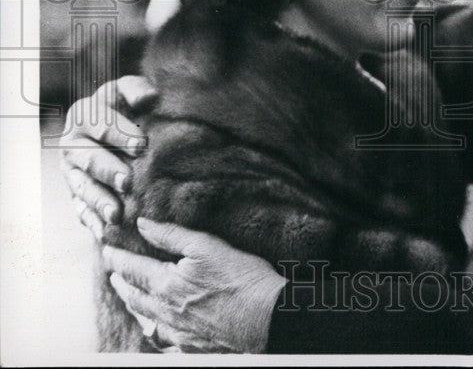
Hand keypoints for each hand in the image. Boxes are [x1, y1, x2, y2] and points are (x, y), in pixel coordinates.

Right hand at [59, 76, 156, 239]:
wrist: (115, 130)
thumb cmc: (127, 107)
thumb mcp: (127, 91)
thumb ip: (135, 89)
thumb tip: (148, 97)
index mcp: (84, 115)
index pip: (102, 124)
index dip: (121, 134)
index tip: (141, 145)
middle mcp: (73, 144)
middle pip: (90, 159)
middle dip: (108, 170)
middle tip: (127, 180)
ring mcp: (72, 172)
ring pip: (83, 189)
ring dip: (99, 201)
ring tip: (116, 214)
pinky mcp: (76, 195)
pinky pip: (81, 211)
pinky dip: (93, 223)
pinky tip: (106, 233)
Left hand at [103, 218, 286, 352]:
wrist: (266, 319)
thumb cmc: (241, 279)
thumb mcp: (208, 246)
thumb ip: (172, 236)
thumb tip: (143, 225)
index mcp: (167, 284)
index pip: (133, 269)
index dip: (118, 259)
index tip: (107, 251)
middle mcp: (166, 312)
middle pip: (134, 297)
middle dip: (122, 283)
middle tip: (113, 274)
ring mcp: (178, 333)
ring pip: (146, 320)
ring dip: (134, 307)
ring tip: (131, 298)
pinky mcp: (192, 347)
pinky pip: (163, 340)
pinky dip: (154, 331)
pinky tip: (158, 329)